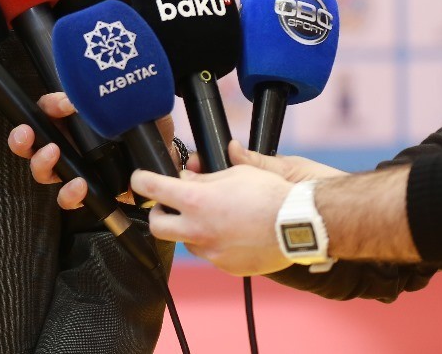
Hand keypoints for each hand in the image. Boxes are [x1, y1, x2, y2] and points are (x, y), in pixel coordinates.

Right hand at [6, 93, 181, 207]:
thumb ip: (95, 95)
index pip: (43, 112)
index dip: (42, 109)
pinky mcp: (90, 192)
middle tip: (26, 136)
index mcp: (70, 120)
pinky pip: (69, 198)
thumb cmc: (142, 120)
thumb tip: (69, 101)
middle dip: (21, 141)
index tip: (56, 107)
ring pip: (44, 172)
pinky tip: (80, 186)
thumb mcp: (122, 100)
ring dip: (40, 164)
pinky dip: (69, 194)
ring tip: (53, 155)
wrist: (166, 150)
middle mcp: (68, 144)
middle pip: (31, 145)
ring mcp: (77, 169)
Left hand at [131, 142, 351, 276]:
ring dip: (191, 230)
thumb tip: (185, 179)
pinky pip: (211, 255)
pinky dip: (215, 244)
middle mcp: (198, 229)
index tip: (140, 179)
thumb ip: (203, 179)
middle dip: (159, 214)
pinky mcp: (226, 267)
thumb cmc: (269, 194)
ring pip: (187, 242)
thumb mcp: (234, 174)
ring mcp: (212, 252)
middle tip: (171, 206)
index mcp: (196, 201)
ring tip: (213, 218)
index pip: (151, 188)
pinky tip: (233, 234)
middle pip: (157, 225)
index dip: (140, 180)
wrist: (301, 225)